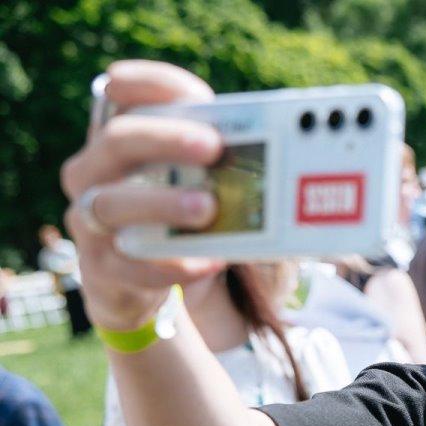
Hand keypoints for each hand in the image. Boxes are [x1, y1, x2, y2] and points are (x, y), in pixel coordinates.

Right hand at [59, 60, 226, 330]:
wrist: (133, 280)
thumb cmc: (169, 215)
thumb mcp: (186, 181)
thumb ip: (211, 160)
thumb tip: (275, 149)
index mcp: (115, 139)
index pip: (120, 93)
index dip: (151, 85)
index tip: (194, 91)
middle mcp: (92, 172)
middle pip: (116, 141)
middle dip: (165, 139)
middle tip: (213, 145)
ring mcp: (90, 220)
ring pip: (111, 203)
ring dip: (163, 203)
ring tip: (208, 207)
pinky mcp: (102, 267)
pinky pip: (131, 265)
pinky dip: (173, 264)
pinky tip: (209, 261)